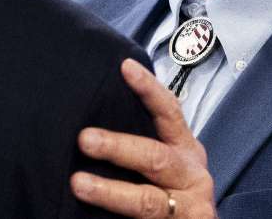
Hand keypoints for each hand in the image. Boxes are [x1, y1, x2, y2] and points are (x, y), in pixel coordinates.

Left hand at [71, 59, 216, 218]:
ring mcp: (189, 208)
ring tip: (79, 184)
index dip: (148, 89)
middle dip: (118, 147)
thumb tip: (90, 124)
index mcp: (186, 151)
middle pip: (154, 157)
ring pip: (147, 201)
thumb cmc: (174, 196)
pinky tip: (91, 218)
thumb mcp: (166, 166)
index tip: (125, 68)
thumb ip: (142, 147)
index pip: (169, 112)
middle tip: (85, 139)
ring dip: (111, 193)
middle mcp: (192, 176)